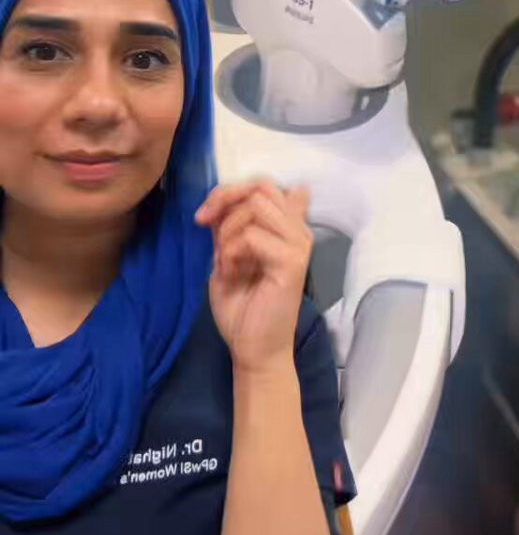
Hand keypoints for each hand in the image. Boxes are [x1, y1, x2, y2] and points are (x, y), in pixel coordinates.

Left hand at [196, 179, 312, 375]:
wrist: (253, 350)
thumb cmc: (242, 307)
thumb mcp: (228, 254)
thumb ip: (231, 224)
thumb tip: (235, 195)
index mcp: (286, 227)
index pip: (264, 184)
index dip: (231, 191)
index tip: (205, 216)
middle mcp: (297, 231)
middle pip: (262, 186)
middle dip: (226, 201)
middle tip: (206, 227)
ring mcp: (298, 245)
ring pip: (256, 206)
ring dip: (229, 230)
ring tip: (226, 260)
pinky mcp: (292, 262)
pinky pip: (253, 236)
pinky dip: (232, 251)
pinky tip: (232, 273)